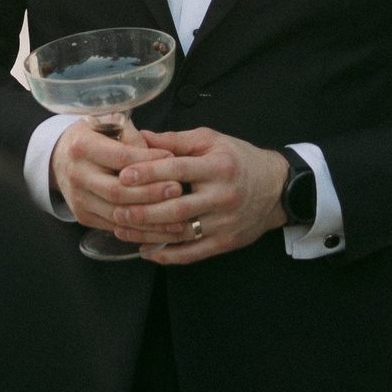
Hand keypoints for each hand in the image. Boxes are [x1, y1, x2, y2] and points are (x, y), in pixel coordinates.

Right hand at [51, 122, 182, 238]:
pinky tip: (162, 227)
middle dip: (151, 192)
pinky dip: (140, 229)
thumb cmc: (93, 137)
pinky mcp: (83, 216)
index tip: (172, 159)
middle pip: (118, 191)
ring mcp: (78, 198)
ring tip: (177, 212)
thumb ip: (133, 137)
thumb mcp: (108, 124)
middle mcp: (77, 174)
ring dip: (150, 217)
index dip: (148, 160)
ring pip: (118, 214)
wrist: (60, 158)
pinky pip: (115, 227)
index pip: (120, 157)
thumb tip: (161, 156)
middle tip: (178, 189)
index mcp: (82, 146)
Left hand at [112, 128, 288, 265]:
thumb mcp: (211, 141)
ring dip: (148, 234)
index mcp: (218, 167)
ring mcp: (225, 222)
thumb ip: (175, 141)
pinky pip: (193, 253)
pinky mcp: (226, 242)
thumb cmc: (239, 160)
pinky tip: (147, 251)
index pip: (178, 171)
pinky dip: (168, 254)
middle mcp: (222, 196)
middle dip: (142, 210)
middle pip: (176, 207)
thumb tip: (140, 137)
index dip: (148, 173)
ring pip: (181, 232)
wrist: (277, 188)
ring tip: (121, 229)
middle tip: (115, 209)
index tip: (123, 176)